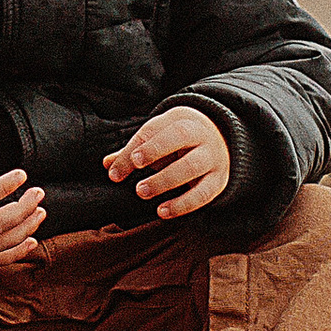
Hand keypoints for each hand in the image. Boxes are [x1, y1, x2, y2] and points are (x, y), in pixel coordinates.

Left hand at [104, 107, 229, 218]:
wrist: (222, 140)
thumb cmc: (179, 140)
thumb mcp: (159, 137)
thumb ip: (133, 150)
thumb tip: (108, 165)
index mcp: (181, 119)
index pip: (155, 129)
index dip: (139, 147)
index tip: (121, 166)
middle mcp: (200, 135)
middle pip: (180, 136)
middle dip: (154, 153)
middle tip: (132, 172)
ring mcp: (212, 157)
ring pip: (192, 166)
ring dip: (164, 181)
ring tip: (142, 192)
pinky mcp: (218, 180)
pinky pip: (203, 193)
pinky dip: (183, 204)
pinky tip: (163, 211)